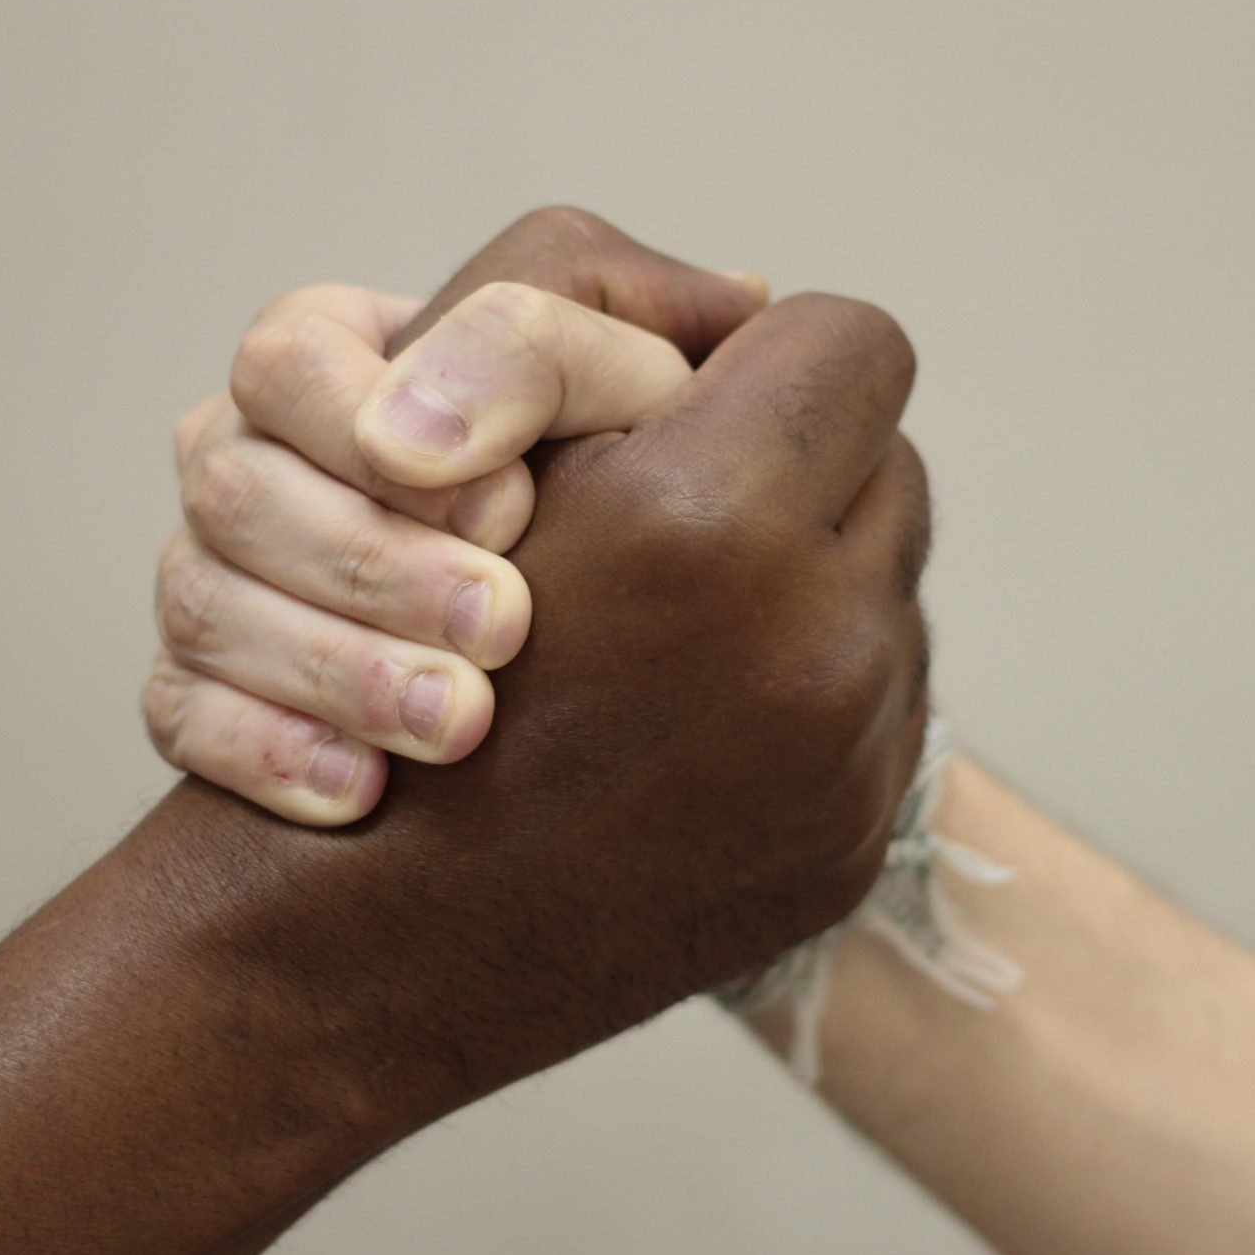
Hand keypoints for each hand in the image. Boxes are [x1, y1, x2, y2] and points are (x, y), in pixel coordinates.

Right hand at [146, 216, 768, 824]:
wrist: (568, 729)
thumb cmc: (606, 515)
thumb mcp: (633, 402)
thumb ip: (658, 337)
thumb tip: (748, 301)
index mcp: (334, 364)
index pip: (290, 357)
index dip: (384, 428)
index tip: (514, 502)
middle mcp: (250, 460)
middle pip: (234, 485)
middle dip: (376, 563)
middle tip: (508, 628)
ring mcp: (213, 580)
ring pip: (200, 602)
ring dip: (337, 666)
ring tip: (465, 725)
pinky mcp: (198, 697)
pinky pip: (178, 717)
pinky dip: (268, 751)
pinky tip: (368, 792)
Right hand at [156, 208, 934, 1103]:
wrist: (370, 947)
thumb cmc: (368, 674)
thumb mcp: (456, 459)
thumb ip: (602, 349)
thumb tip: (758, 308)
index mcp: (713, 518)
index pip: (847, 342)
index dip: (765, 351)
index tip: (700, 391)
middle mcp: (817, 646)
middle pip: (886, 468)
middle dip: (793, 469)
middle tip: (692, 502)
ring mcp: (852, 764)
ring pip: (887, 591)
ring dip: (802, 582)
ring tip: (683, 615)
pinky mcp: (853, 849)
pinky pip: (879, 709)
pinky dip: (799, 692)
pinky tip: (693, 714)